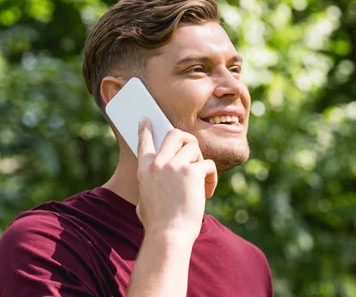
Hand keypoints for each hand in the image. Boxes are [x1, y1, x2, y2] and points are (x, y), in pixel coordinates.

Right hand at [135, 118, 217, 241]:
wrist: (168, 236)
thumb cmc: (157, 224)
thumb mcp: (144, 199)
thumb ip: (150, 183)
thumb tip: (156, 177)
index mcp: (144, 169)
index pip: (144, 141)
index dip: (146, 129)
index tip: (146, 120)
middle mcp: (158, 163)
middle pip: (175, 134)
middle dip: (187, 140)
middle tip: (193, 155)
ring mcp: (174, 165)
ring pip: (194, 147)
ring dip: (200, 162)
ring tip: (200, 182)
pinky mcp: (192, 172)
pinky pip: (207, 164)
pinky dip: (211, 178)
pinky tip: (207, 192)